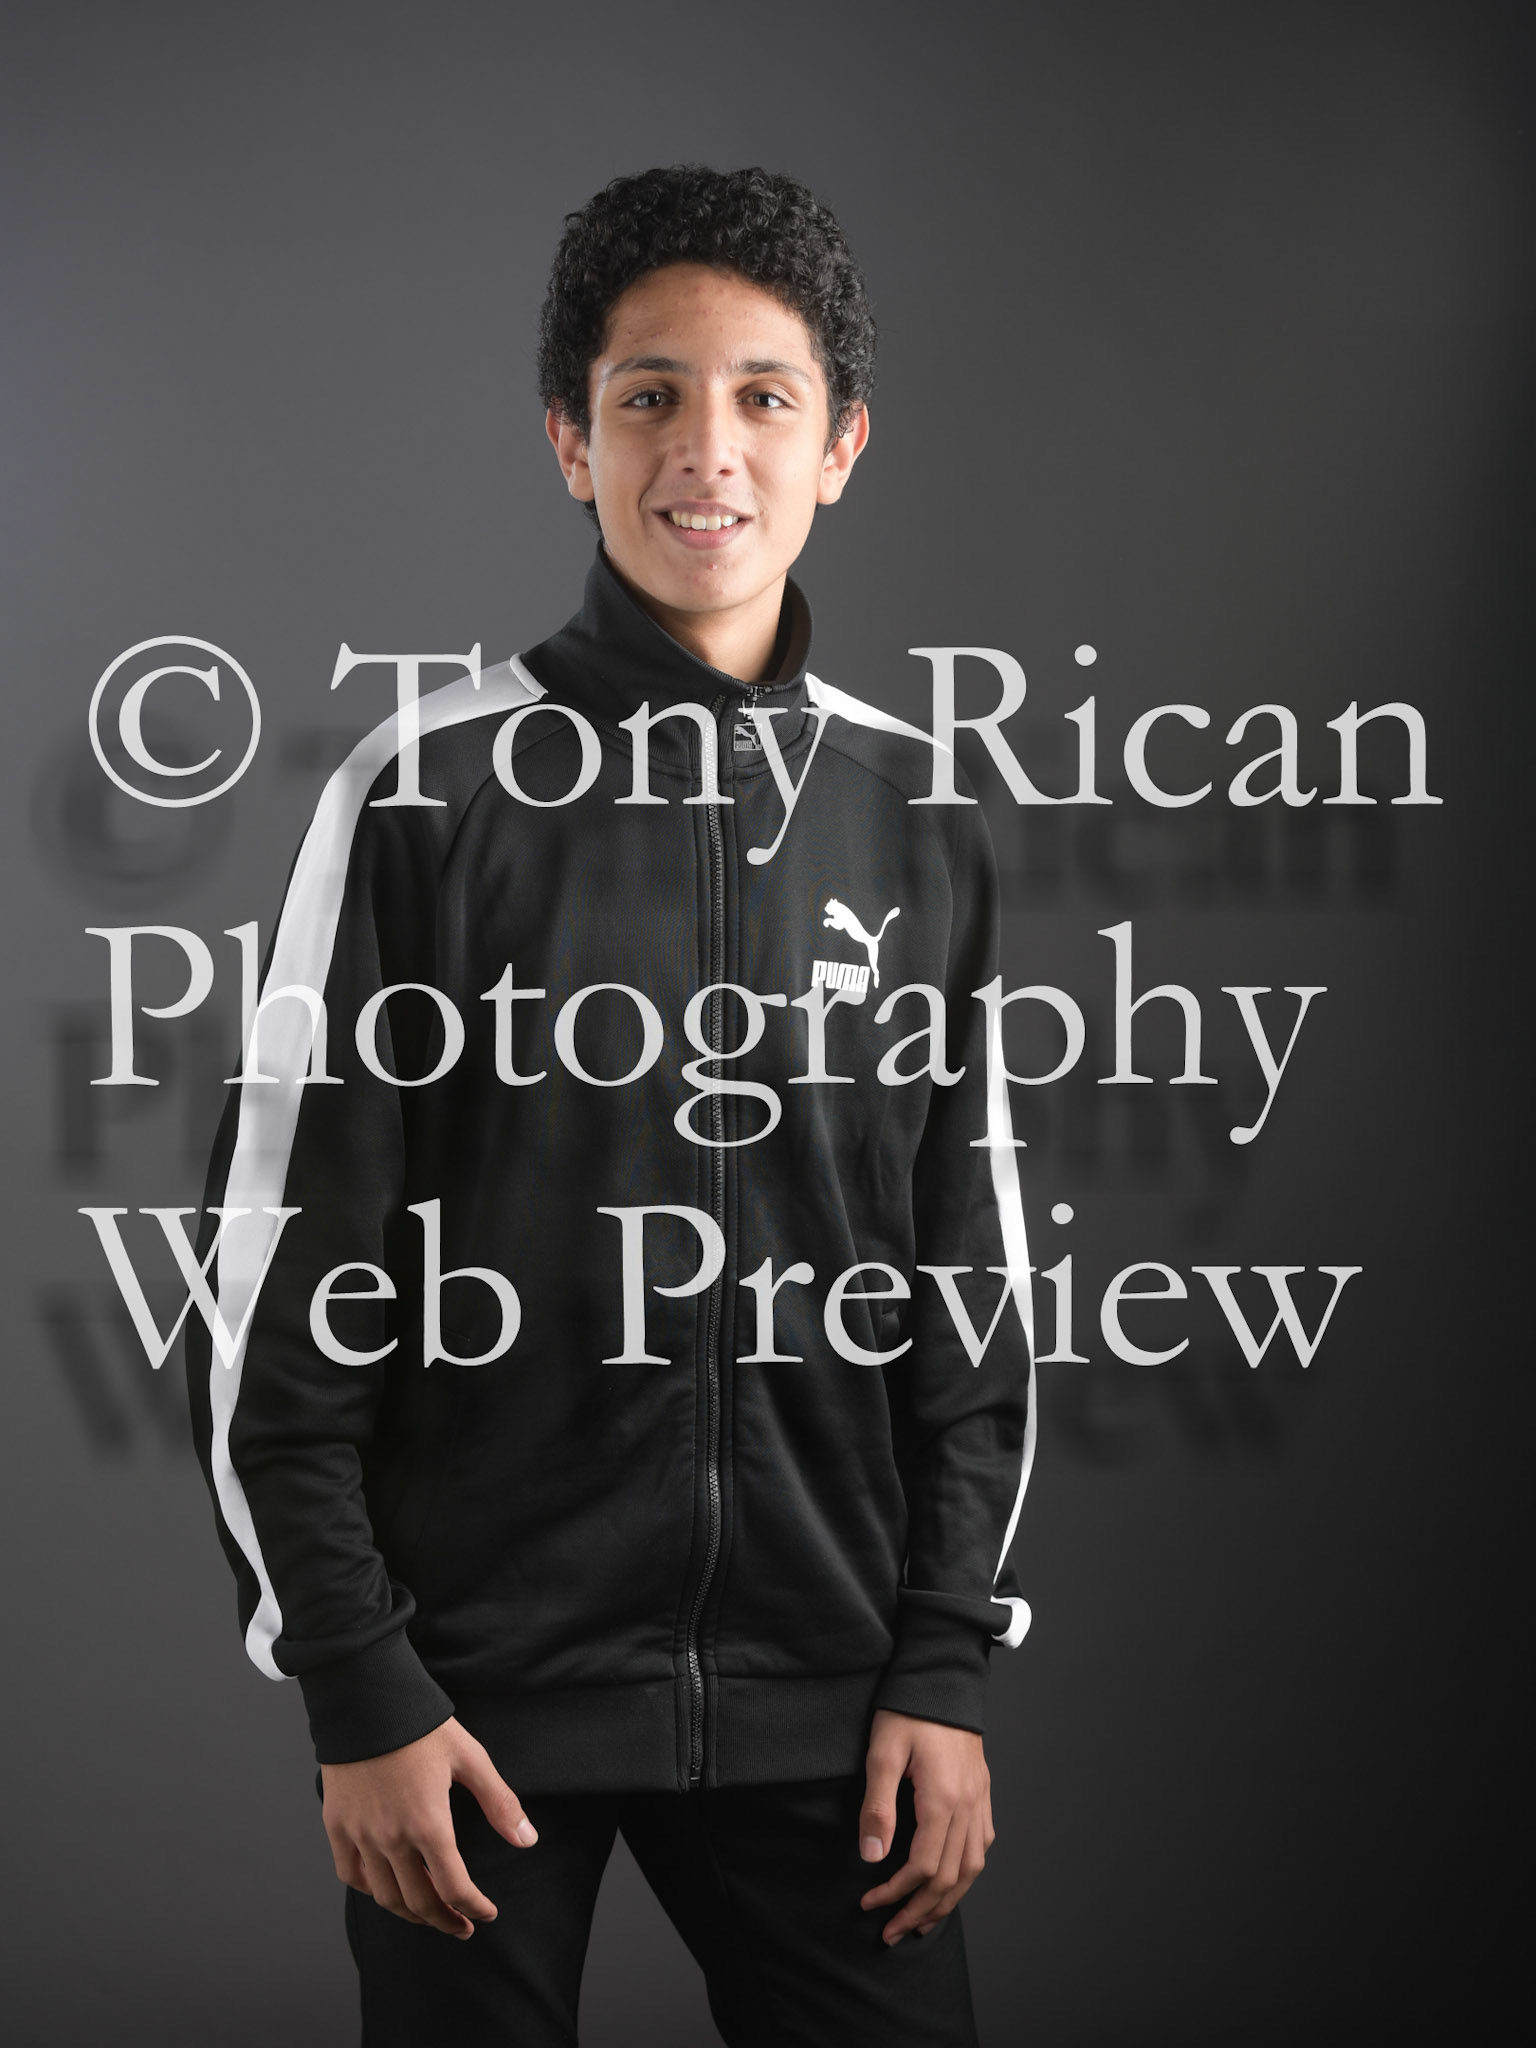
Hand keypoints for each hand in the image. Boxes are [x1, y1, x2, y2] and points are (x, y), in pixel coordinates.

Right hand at [320, 1715, 536, 1938]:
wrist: (364, 1698)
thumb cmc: (421, 1725)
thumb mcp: (470, 1758)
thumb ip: (500, 1802)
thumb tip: (527, 1840)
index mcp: (429, 1824)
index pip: (455, 1888)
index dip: (474, 1908)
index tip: (486, 1913)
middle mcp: (391, 1838)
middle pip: (419, 1902)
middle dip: (445, 1920)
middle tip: (461, 1926)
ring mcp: (360, 1834)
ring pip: (384, 1896)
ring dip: (410, 1913)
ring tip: (429, 1913)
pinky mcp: (336, 1825)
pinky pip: (350, 1874)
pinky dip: (370, 1890)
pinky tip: (386, 1887)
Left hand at [857, 1708, 994, 1944]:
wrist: (941, 1676)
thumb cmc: (908, 1710)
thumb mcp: (881, 1752)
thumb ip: (878, 1806)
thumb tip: (872, 1856)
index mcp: (942, 1798)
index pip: (922, 1866)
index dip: (896, 1893)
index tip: (870, 1904)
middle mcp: (967, 1805)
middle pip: (949, 1877)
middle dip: (920, 1911)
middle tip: (892, 1932)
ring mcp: (979, 1798)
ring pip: (972, 1868)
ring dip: (948, 1900)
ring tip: (923, 1921)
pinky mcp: (981, 1790)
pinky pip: (983, 1844)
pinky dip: (968, 1872)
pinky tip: (952, 1880)